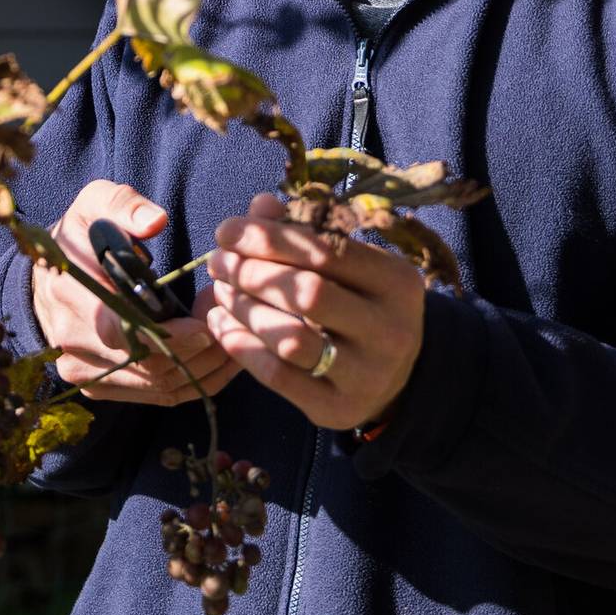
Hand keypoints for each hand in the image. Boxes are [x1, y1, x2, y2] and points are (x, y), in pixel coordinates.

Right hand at [29, 180, 237, 407]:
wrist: (45, 280)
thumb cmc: (79, 237)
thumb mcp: (94, 204)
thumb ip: (125, 206)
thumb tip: (155, 221)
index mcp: (70, 296)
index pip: (118, 330)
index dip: (166, 335)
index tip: (204, 324)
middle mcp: (72, 344)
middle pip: (146, 365)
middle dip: (198, 347)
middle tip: (230, 319)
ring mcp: (85, 372)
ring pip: (158, 385)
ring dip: (203, 365)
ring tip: (231, 333)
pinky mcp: (100, 389)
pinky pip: (157, 395)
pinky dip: (194, 380)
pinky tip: (219, 356)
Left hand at [207, 191, 425, 429]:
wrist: (397, 377)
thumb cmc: (362, 305)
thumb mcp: (350, 266)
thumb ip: (306, 232)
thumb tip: (260, 205)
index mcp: (397, 282)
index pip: (327, 250)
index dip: (270, 237)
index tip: (227, 231)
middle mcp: (389, 330)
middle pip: (308, 293)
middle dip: (251, 272)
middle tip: (218, 262)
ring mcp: (365, 374)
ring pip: (291, 339)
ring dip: (244, 309)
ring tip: (220, 290)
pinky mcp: (337, 408)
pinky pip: (279, 376)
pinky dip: (242, 347)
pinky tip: (221, 325)